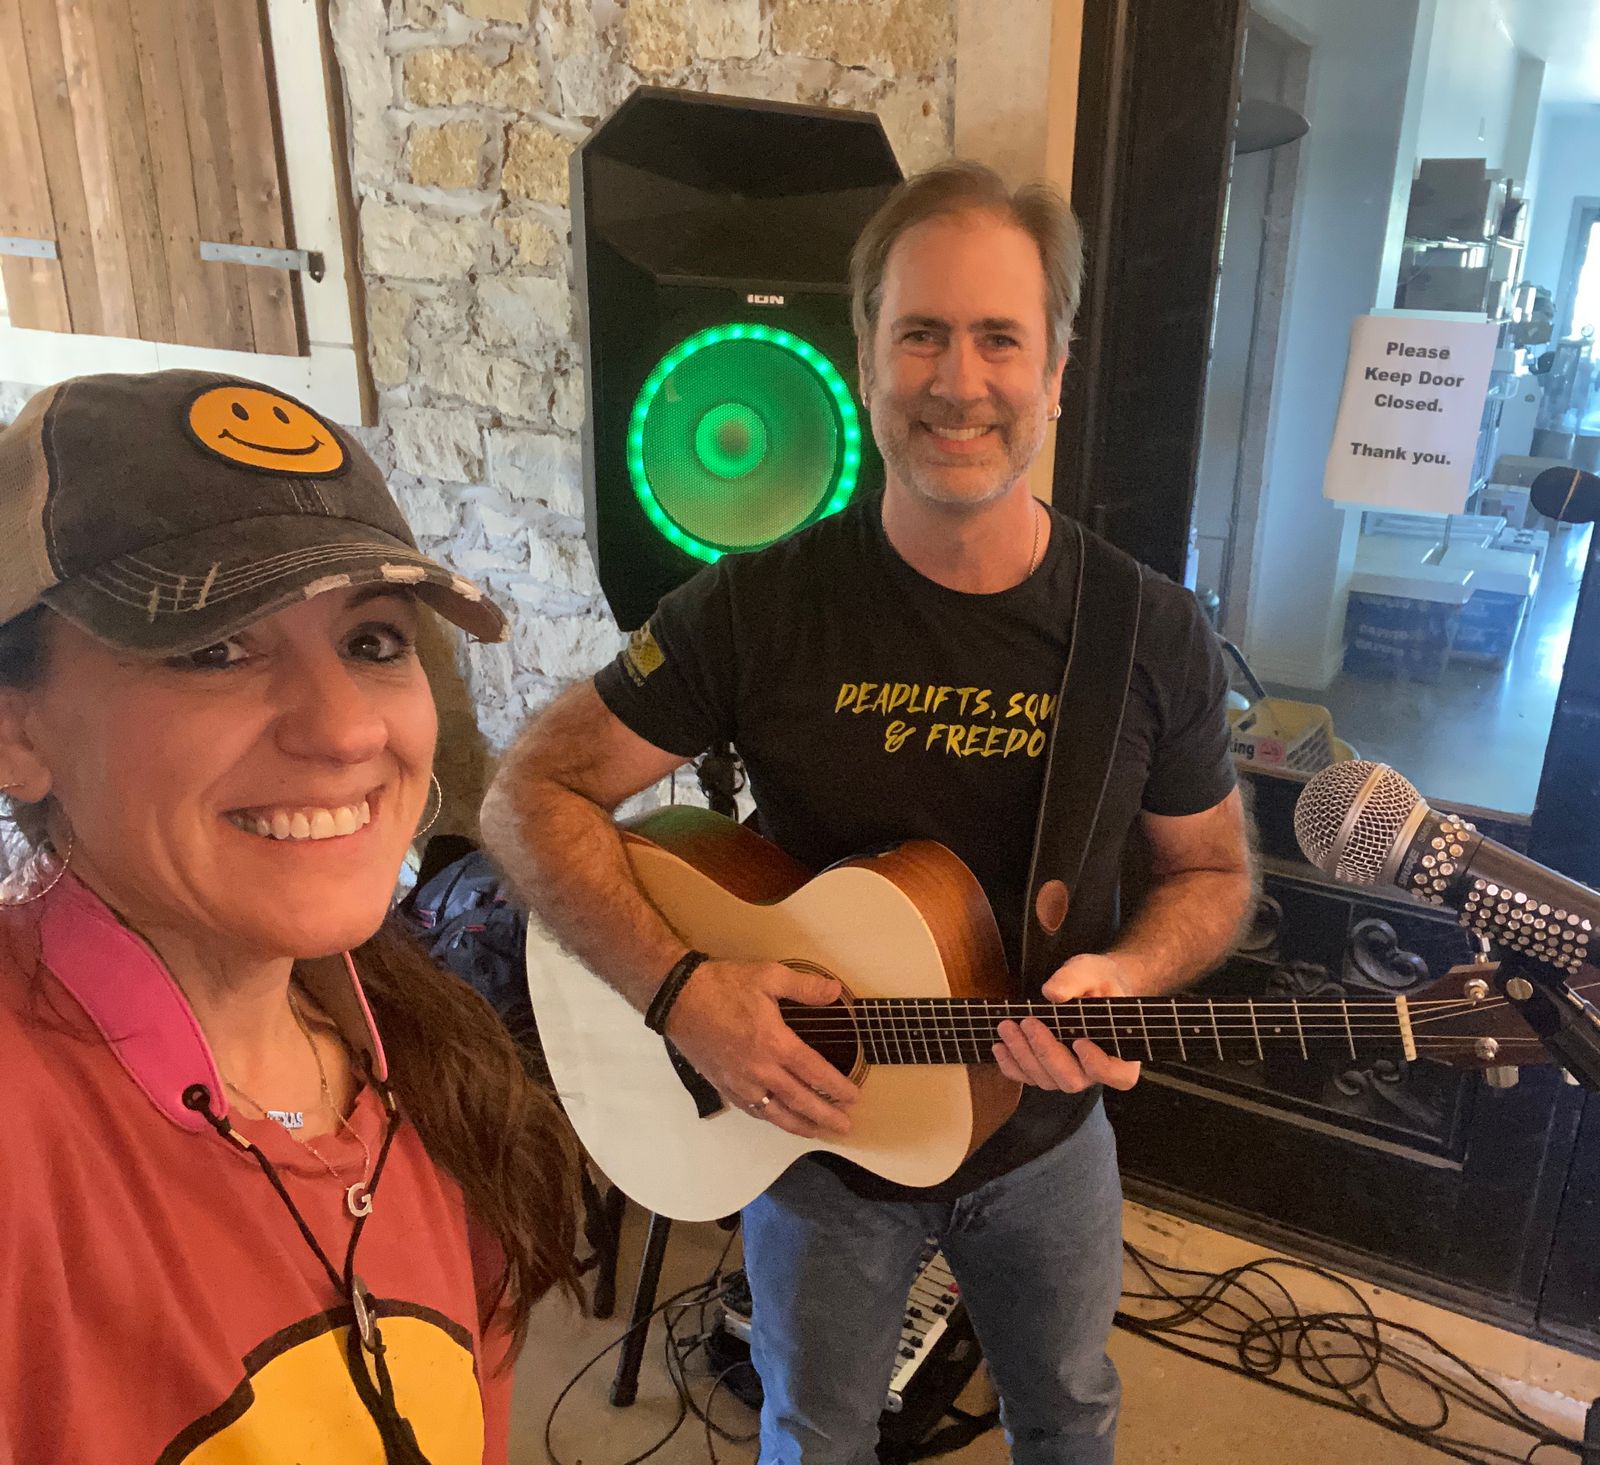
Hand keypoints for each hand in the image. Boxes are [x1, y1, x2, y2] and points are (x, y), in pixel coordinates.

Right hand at [664, 959, 857, 1136]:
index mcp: (775, 1043)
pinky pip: (752, 1110)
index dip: (836, 1087)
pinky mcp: (723, 1085)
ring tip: (817, 1132)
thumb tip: (835, 992)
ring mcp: (740, 1082)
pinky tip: (778, 1120)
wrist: (678, 998)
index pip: (814, 1073)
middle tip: (844, 1126)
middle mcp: (760, 1070)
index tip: (853, 1097)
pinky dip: (770, 1119)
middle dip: (825, 1116)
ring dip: (799, 1125)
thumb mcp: (768, 976)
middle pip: (799, 1101)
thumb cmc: (724, 986)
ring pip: (775, 1113)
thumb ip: (804, 986)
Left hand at [993, 953, 1143, 1092]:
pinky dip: (1011, 1065)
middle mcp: (1095, 1070)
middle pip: (1072, 1080)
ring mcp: (1070, 1073)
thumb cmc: (1097, 981)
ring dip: (1023, 1055)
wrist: (1089, 986)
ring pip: (1046, 1080)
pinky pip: (1028, 1078)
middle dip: (1046, 1053)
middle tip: (1029, 1023)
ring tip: (1006, 1026)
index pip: (1118, 1075)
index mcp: (1120, 1051)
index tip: (1079, 1041)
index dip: (1099, 1065)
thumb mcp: (1091, 971)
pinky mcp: (1046, 1071)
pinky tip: (999, 1046)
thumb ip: (1075, 980)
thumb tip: (1053, 993)